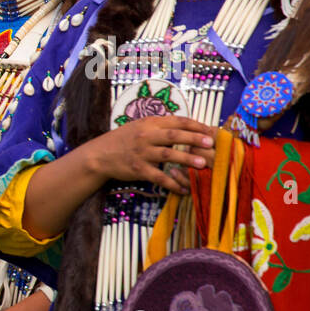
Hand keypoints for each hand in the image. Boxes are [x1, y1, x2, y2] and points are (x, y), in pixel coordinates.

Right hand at [87, 116, 215, 194]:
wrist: (99, 155)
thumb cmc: (122, 140)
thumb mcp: (139, 126)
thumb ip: (160, 126)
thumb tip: (186, 127)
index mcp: (149, 123)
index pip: (176, 121)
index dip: (194, 125)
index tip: (209, 131)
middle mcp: (146, 136)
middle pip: (174, 136)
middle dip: (194, 139)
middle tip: (210, 144)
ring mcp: (142, 153)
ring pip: (168, 155)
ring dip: (187, 160)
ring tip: (202, 164)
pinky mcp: (138, 170)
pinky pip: (158, 177)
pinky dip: (172, 184)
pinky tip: (183, 189)